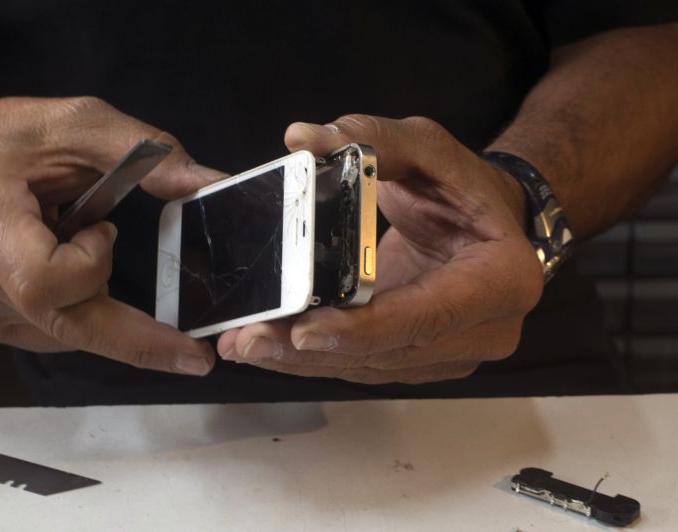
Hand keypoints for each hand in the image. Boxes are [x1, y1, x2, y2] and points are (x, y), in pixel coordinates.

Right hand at [0, 96, 223, 374]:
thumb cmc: (3, 140)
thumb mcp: (76, 122)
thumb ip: (145, 152)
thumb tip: (206, 183)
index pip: (41, 282)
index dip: (89, 267)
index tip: (105, 227)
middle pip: (65, 328)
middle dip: (140, 342)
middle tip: (197, 357)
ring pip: (68, 332)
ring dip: (103, 300)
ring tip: (87, 241)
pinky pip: (56, 333)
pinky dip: (85, 307)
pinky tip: (73, 265)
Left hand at [217, 115, 543, 383]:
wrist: (493, 224)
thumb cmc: (465, 188)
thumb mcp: (428, 150)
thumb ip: (371, 139)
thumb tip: (301, 139)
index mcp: (502, 279)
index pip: (426, 315)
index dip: (363, 328)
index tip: (303, 330)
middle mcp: (486, 330)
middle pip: (388, 352)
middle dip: (313, 352)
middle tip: (249, 341)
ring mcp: (455, 354)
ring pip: (370, 368)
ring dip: (305, 362)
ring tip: (247, 345)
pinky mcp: (425, 361)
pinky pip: (366, 366)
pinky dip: (318, 360)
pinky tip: (274, 346)